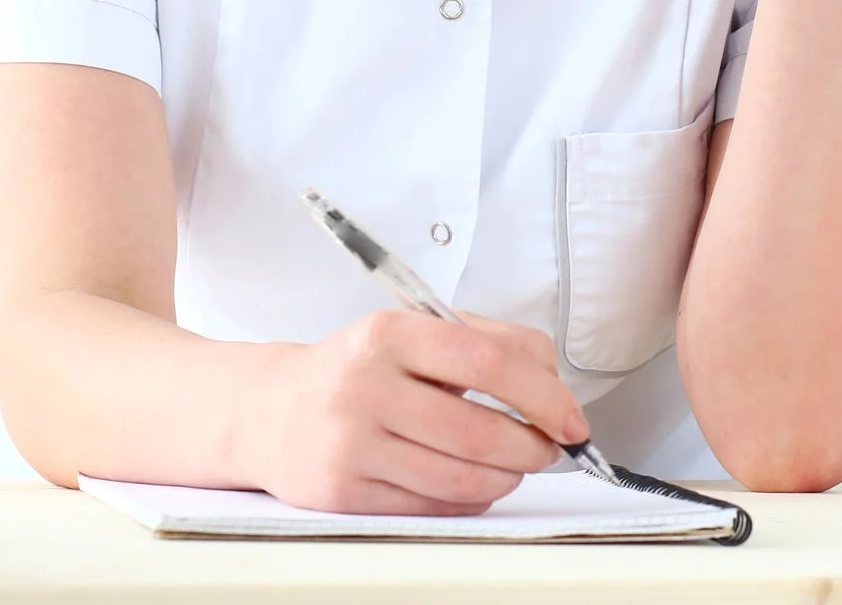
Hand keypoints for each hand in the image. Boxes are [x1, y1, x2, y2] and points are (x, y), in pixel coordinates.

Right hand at [232, 310, 589, 514]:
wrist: (271, 410)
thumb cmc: (355, 369)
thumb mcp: (410, 333)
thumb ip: (485, 342)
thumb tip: (554, 384)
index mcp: (388, 334)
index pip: (487, 362)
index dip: (543, 396)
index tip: (570, 418)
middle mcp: (365, 386)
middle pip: (480, 431)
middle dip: (534, 447)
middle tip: (549, 447)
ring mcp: (352, 443)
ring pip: (461, 478)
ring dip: (506, 477)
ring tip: (512, 464)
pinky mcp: (345, 491)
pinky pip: (433, 507)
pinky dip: (470, 500)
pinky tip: (472, 483)